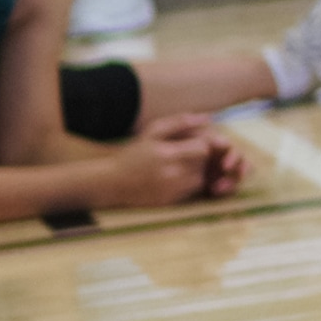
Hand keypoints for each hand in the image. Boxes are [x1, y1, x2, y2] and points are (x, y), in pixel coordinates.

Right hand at [116, 115, 247, 208]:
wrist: (113, 182)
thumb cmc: (134, 154)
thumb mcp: (153, 131)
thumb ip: (180, 122)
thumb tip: (207, 118)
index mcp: (168, 154)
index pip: (203, 148)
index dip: (200, 143)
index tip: (190, 142)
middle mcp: (172, 174)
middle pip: (204, 163)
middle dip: (198, 157)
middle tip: (182, 154)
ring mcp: (172, 191)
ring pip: (200, 178)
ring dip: (195, 171)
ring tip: (176, 166)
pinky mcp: (170, 202)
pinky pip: (191, 192)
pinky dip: (187, 184)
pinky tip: (171, 178)